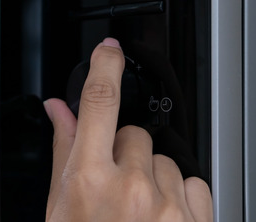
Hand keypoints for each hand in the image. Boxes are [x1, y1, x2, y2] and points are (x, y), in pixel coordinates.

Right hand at [44, 39, 212, 220]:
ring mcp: (168, 207)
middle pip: (134, 135)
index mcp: (90, 181)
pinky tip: (159, 216)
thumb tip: (58, 110)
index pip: (100, 101)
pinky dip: (180, 197)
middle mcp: (131, 189)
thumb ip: (63, 151)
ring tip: (136, 211)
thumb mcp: (60, 208)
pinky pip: (195, 183)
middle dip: (124, 153)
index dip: (106, 66)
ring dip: (152, 178)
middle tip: (112, 189)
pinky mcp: (197, 221)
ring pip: (165, 160)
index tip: (110, 50)